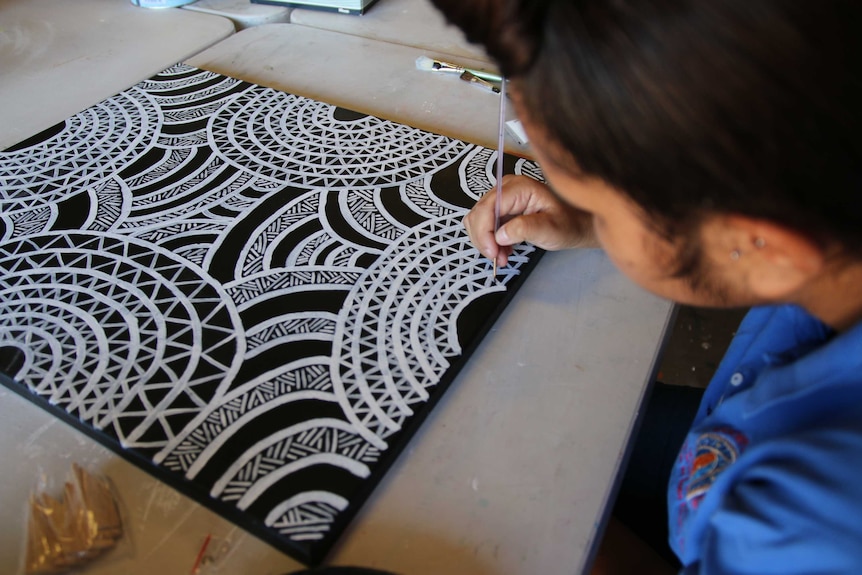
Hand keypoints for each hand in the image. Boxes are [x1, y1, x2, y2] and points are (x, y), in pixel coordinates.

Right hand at [462, 174, 596, 267]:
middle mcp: (506, 188)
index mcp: (519, 187)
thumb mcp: (550, 228)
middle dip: (484, 239)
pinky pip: (484, 224)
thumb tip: (500, 235)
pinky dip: (488, 240)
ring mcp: (502, 198)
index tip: (492, 253)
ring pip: (477, 220)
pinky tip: (503, 250)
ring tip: (501, 256)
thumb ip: (525, 229)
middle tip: (497, 258)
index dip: (484, 232)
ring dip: (485, 241)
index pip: (488, 207)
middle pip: (478, 213)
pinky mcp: (501, 209)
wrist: (575, 224)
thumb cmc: (568, 223)